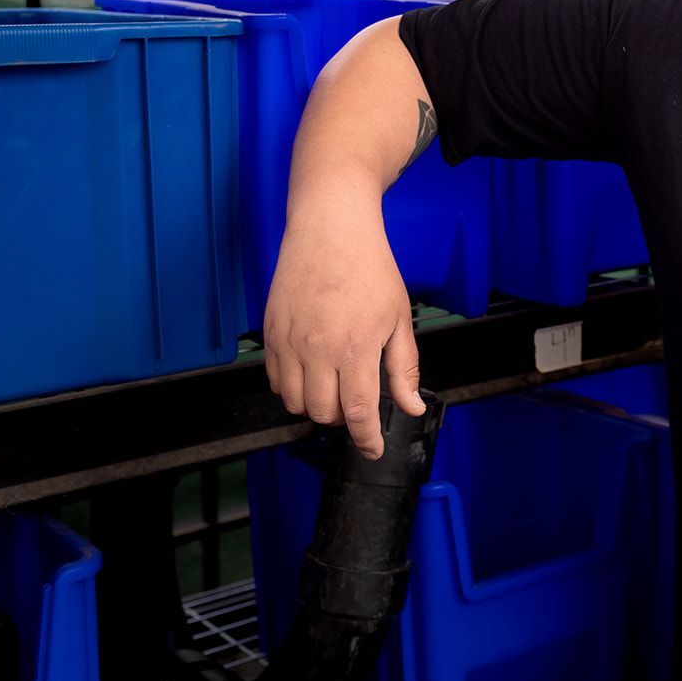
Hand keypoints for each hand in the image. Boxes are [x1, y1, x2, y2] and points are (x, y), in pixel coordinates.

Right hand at [262, 194, 427, 457]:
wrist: (331, 229)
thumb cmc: (371, 270)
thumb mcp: (399, 319)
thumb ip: (403, 368)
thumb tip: (411, 407)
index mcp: (355, 348)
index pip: (357, 413)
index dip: (366, 440)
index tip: (372, 451)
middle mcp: (316, 350)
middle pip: (323, 413)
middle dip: (342, 418)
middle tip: (357, 401)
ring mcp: (288, 342)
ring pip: (294, 402)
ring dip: (315, 404)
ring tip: (333, 384)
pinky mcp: (270, 333)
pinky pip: (274, 379)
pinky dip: (291, 386)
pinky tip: (310, 370)